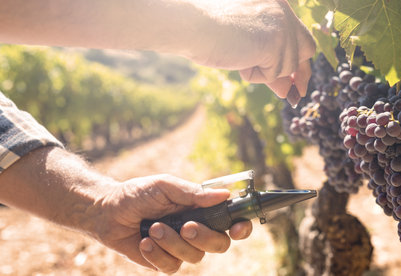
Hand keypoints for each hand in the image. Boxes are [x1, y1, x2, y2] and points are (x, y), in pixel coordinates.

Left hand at [96, 174, 251, 273]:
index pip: (231, 221)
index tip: (237, 227)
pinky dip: (157, 254)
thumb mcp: (166, 186)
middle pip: (219, 244)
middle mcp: (196, 230)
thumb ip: (194, 194)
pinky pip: (172, 266)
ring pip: (194, 257)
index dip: (241, 227)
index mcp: (201, 210)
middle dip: (205, 237)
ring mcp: (180, 247)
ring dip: (173, 242)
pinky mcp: (164, 261)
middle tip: (187, 226)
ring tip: (153, 227)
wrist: (108, 211)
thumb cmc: (138, 193)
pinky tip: (144, 241)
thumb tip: (225, 195)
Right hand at [198, 0, 315, 98]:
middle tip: (295, 94)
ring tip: (239, 58)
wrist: (195, 27)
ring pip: (286, 67)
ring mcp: (282, 27)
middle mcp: (284, 12)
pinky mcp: (276, 43)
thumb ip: (269, 63)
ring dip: (263, 73)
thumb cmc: (211, 36)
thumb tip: (289, 90)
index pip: (298, 36)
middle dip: (302, 73)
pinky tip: (240, 59)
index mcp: (276, 6)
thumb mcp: (247, 48)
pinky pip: (273, 74)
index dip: (298, 60)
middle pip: (307, 49)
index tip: (297, 81)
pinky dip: (255, 75)